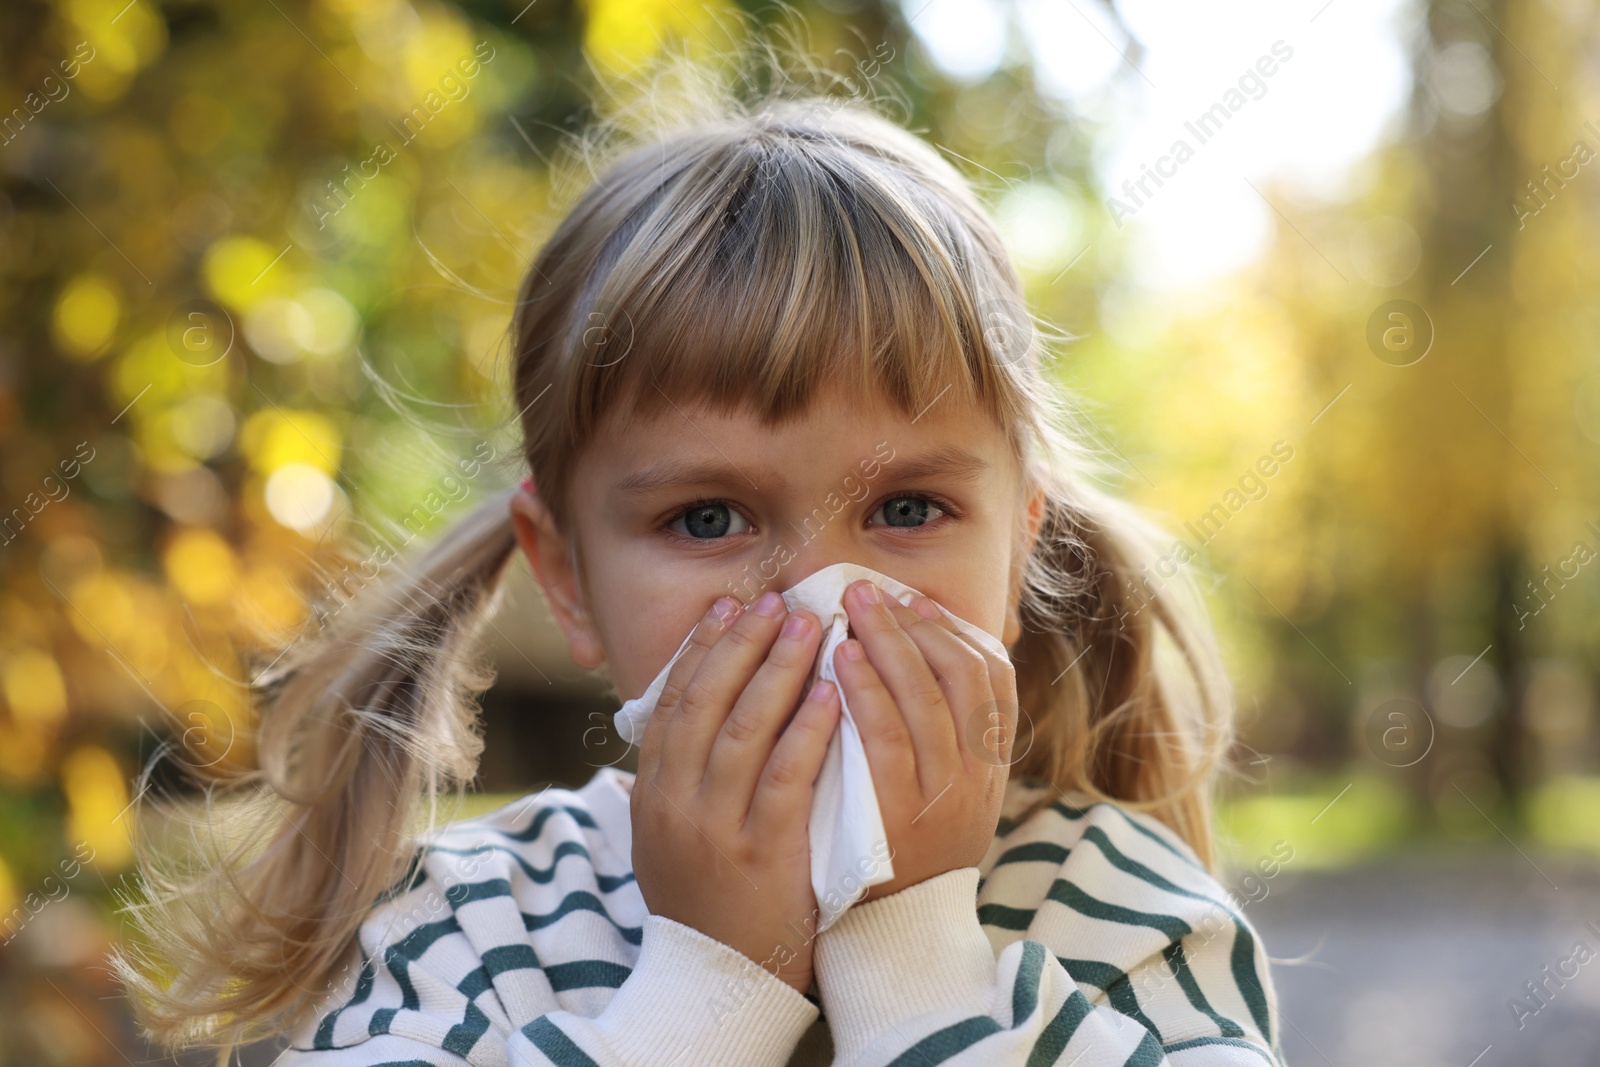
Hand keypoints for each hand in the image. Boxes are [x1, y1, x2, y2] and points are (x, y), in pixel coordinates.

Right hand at [631, 591, 839, 994]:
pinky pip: (786, 776)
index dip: (701, 649)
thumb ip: (672, 780)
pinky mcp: (763, 852)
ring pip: (743, 729)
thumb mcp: (668, 838)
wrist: (718, 981)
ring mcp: (716, 827)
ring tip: (808, 625)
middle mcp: (675, 803)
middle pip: (706, 702)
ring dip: (777, 669)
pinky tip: (830, 693)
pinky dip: (807, 729)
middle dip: (742, 644)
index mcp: (652, 794)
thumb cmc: (705, 902)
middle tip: (775, 600)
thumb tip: (677, 717)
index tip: (727, 606)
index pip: (673, 702)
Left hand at [832, 579, 1013, 902]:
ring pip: (925, 697)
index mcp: (991, 768)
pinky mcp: (898, 816)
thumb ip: (942, 737)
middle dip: (915, 624)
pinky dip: (867, 690)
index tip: (918, 602)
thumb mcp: (949, 798)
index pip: (995, 681)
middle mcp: (977, 777)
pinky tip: (840, 659)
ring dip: (889, 642)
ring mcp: (941, 796)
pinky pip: (885, 738)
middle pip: (959, 676)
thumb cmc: (907, 852)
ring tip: (852, 606)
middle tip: (869, 588)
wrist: (893, 935)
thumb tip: (918, 658)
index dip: (957, 634)